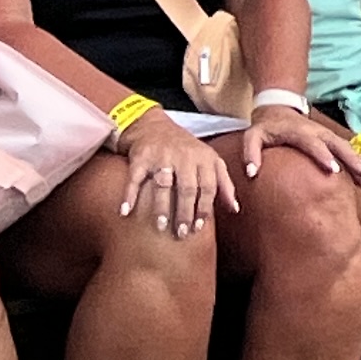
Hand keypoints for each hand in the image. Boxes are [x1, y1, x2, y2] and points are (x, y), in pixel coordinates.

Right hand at [111, 112, 230, 232]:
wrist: (154, 126)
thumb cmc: (187, 150)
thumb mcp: (211, 161)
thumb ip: (224, 184)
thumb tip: (235, 209)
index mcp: (204, 158)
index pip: (208, 186)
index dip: (204, 207)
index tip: (199, 227)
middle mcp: (184, 157)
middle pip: (187, 188)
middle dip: (185, 212)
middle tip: (182, 233)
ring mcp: (161, 156)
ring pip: (162, 184)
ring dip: (161, 207)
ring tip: (161, 226)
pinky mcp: (140, 157)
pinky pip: (134, 178)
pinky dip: (129, 195)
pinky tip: (125, 212)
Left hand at [247, 106, 360, 188]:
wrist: (279, 111)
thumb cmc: (265, 128)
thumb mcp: (252, 137)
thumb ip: (250, 153)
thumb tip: (252, 173)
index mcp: (299, 131)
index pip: (313, 143)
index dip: (324, 155)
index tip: (334, 170)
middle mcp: (318, 132)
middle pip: (340, 145)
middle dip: (353, 161)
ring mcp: (328, 135)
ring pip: (348, 149)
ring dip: (360, 165)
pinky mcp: (332, 140)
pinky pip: (349, 151)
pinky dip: (358, 164)